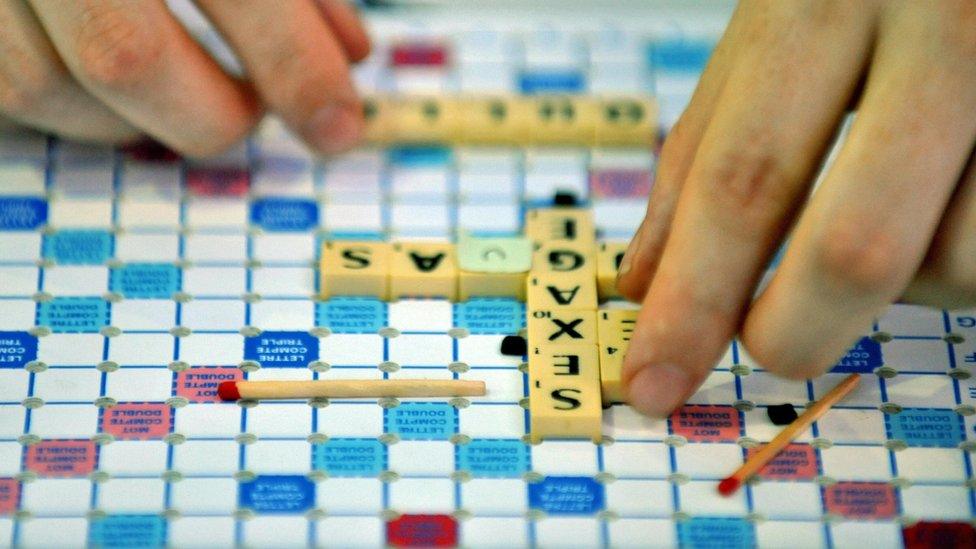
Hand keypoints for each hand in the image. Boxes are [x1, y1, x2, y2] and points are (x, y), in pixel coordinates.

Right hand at [0, 0, 369, 154]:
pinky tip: (125, 86)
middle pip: (123, 54)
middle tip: (256, 109)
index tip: (337, 125)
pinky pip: (8, 82)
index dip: (295, 66)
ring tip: (195, 94)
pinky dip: (79, 106)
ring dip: (142, 119)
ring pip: (45, 83)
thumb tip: (349, 55)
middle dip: (213, 113)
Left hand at [617, 0, 975, 417]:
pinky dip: (956, 254)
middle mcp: (933, 28)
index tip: (653, 381)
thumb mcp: (769, 37)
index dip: (693, 299)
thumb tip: (645, 282)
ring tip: (886, 213)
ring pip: (953, 263)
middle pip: (854, 246)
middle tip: (767, 347)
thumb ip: (704, 152)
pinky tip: (944, 199)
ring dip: (897, 283)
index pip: (742, 179)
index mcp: (820, 3)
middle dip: (792, 331)